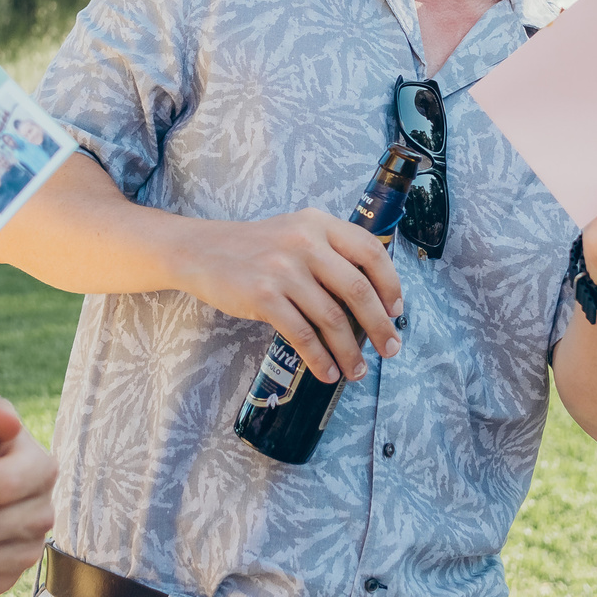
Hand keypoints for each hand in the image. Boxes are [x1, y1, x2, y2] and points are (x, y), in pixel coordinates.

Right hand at [170, 210, 403, 384]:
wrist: (200, 251)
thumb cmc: (254, 248)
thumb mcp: (295, 232)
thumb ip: (329, 253)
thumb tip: (370, 300)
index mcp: (319, 224)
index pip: (370, 252)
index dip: (391, 284)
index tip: (396, 311)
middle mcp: (305, 243)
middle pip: (357, 290)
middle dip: (379, 326)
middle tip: (390, 349)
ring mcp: (283, 269)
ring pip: (331, 318)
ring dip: (350, 351)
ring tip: (357, 371)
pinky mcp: (263, 296)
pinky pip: (302, 335)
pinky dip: (319, 358)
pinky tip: (327, 371)